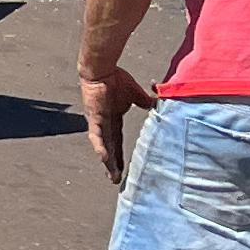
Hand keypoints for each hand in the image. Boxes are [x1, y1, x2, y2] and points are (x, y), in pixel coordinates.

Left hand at [82, 63, 152, 183]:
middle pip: (110, 148)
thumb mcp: (134, 94)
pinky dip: (100, 146)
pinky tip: (103, 158)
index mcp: (113, 119)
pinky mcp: (95, 117)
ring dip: (108, 161)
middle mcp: (104, 124)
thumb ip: (143, 101)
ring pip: (103, 146)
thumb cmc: (115, 78)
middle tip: (115, 180)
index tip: (123, 169)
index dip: (119, 155)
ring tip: (112, 175)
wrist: (102, 68)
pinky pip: (97, 134)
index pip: (117, 141)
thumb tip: (153, 105)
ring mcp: (98, 122)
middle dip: (112, 165)